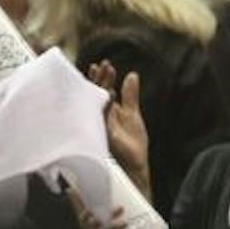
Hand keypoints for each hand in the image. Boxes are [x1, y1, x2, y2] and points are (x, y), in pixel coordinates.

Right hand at [87, 61, 151, 197]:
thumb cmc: (132, 142)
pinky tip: (110, 93)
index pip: (101, 90)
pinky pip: (101, 116)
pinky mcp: (103, 134)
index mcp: (107, 111)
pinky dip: (105, 104)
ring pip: (94, 102)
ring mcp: (99, 124)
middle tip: (102, 65)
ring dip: (99, 87)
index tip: (105, 64)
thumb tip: (132, 75)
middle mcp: (100, 116)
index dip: (102, 77)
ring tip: (104, 72)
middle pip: (94, 94)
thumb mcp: (132, 114)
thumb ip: (130, 95)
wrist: (135, 164)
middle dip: (97, 78)